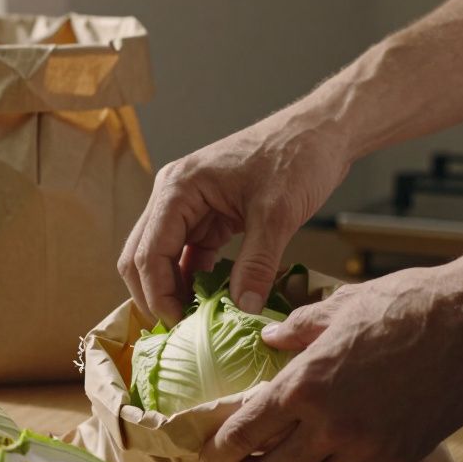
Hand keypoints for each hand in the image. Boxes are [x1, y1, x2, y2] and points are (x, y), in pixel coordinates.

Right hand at [118, 119, 349, 323]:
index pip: (147, 252)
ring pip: (161, 257)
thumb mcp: (277, 214)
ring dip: (173, 289)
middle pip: (141, 256)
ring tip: (195, 321)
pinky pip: (188, 254)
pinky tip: (211, 302)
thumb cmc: (297, 157)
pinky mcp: (208, 215)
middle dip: (155, 295)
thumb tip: (243, 310)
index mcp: (178, 188)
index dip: (158, 294)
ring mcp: (189, 205)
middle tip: (180, 329)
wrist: (320, 132)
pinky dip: (193, 278)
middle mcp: (173, 195)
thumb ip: (256, 264)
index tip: (181, 325)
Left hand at [197, 265, 462, 461]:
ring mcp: (369, 446)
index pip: (247, 430)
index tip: (207, 461)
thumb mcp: (341, 305)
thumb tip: (270, 337)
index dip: (220, 452)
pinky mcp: (402, 456)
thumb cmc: (407, 303)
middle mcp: (332, 424)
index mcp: (306, 383)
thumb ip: (299, 327)